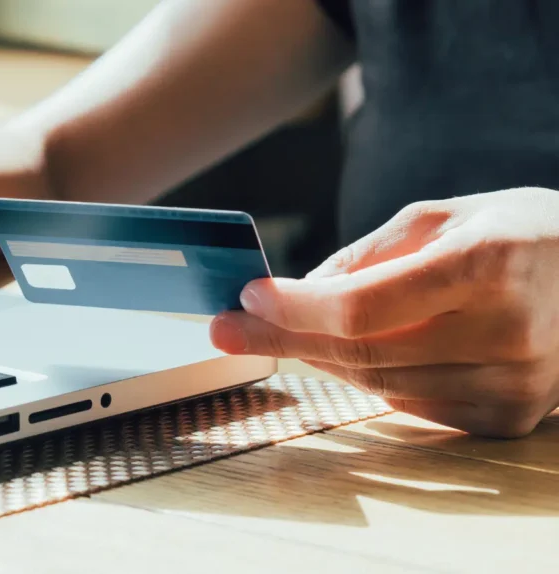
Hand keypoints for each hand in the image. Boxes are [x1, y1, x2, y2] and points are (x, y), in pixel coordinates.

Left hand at [210, 187, 558, 437]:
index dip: (296, 309)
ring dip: (322, 357)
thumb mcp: (443, 217)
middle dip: (284, 337)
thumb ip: (367, 255)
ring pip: (378, 383)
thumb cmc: (517, 236)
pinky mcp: (508, 418)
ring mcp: (513, 384)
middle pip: (361, 351)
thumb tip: (297, 293)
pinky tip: (350, 352)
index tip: (248, 298)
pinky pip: (410, 404)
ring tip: (287, 332)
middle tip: (227, 328)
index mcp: (488, 264)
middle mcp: (507, 331)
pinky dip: (371, 378)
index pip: (363, 307)